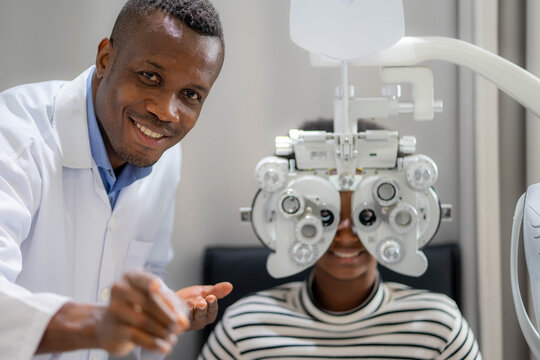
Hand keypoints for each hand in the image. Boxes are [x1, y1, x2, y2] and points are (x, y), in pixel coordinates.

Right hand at [37, 271, 189, 355]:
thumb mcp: (149, 299)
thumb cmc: (134, 308)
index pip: (150, 282)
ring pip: (145, 322)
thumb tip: (192, 310)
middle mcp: (120, 290)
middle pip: (149, 303)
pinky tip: (165, 347)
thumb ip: (168, 301)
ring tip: (173, 337)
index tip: (180, 307)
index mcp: (131, 277)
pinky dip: (155, 343)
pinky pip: (138, 337)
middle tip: (182, 325)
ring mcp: (114, 309)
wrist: (103, 326)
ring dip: (163, 331)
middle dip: (169, 316)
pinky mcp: (112, 329)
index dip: (166, 296)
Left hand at [176, 282, 232, 329]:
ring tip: (193, 302)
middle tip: (202, 302)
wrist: (169, 300)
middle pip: (203, 316)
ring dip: (192, 310)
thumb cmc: (189, 298)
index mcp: (208, 315)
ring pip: (191, 318)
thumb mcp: (203, 292)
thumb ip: (216, 291)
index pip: (212, 311)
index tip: (211, 297)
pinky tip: (182, 305)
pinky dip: (181, 313)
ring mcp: (188, 323)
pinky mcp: (177, 322)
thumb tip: (230, 286)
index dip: (212, 304)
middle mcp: (199, 321)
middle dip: (202, 308)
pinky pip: (180, 319)